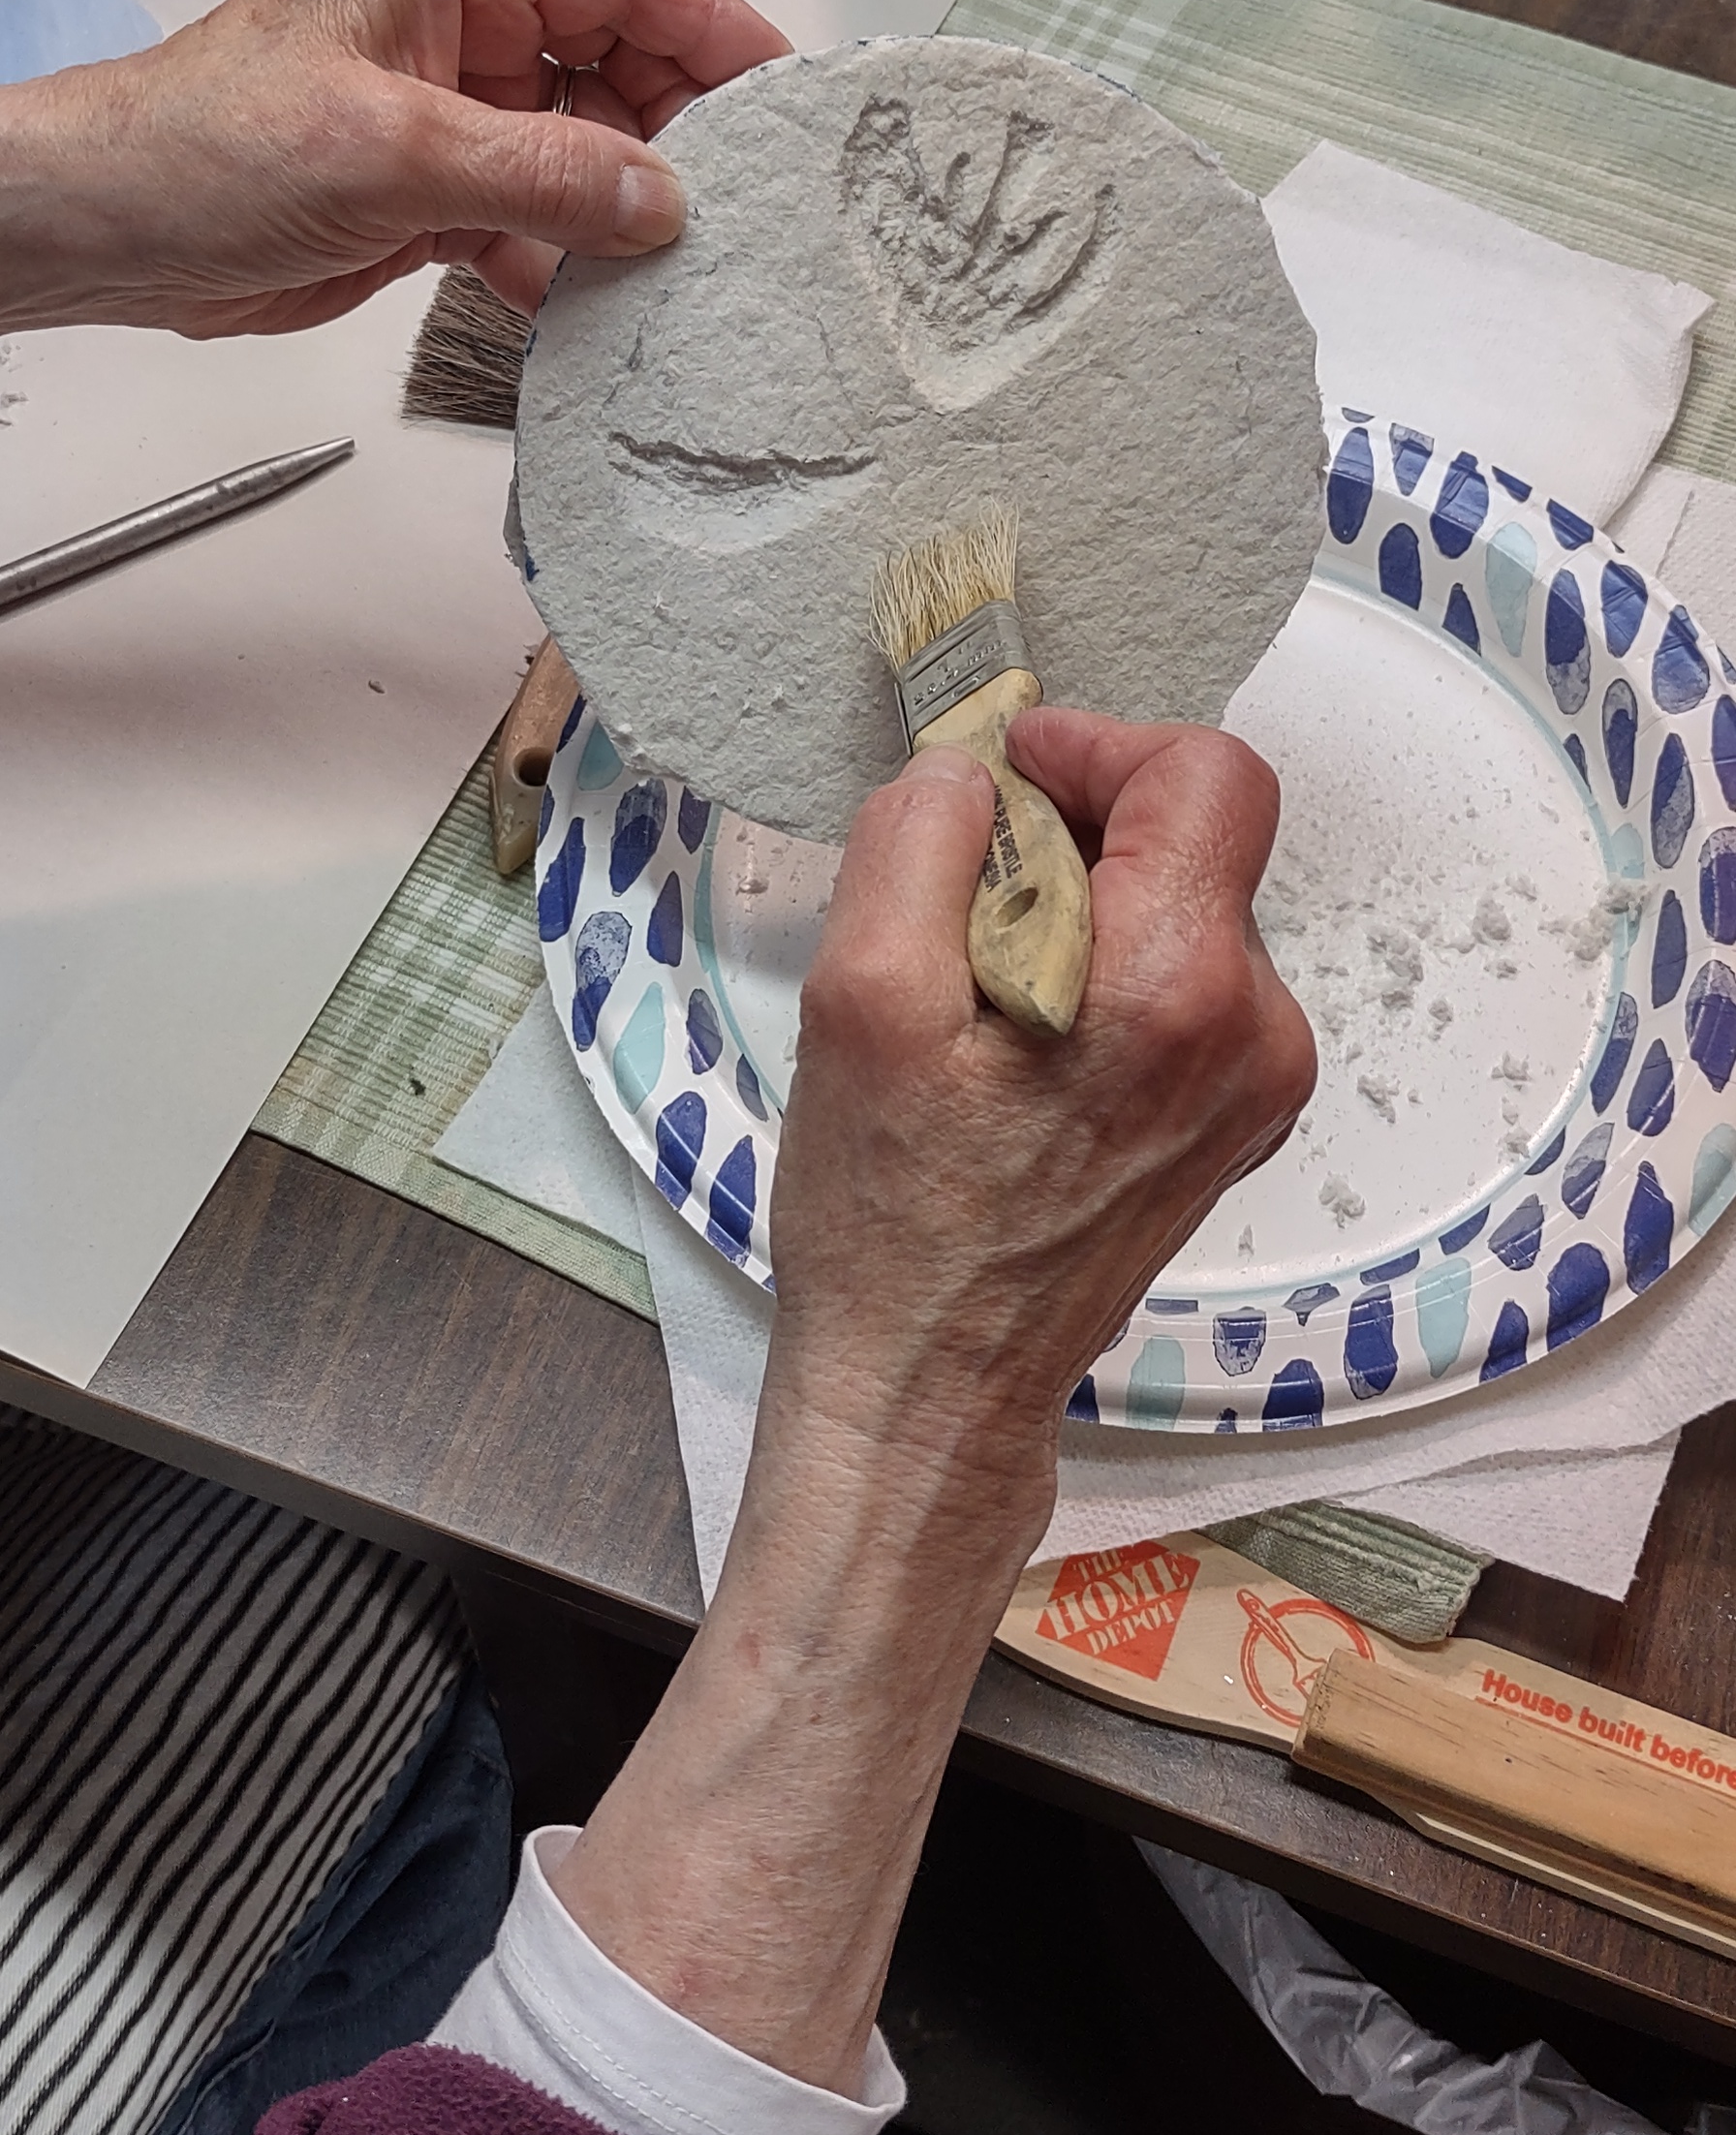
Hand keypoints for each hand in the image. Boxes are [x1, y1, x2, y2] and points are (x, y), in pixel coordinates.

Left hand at [0, 0, 787, 337]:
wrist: (108, 231)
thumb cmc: (200, 147)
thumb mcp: (393, 156)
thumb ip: (544, 175)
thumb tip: (661, 200)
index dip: (714, 29)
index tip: (782, 99)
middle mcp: (452, 10)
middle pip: (617, 59)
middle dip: (676, 139)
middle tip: (738, 212)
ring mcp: (443, 98)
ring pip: (583, 146)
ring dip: (623, 214)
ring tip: (677, 273)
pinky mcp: (428, 181)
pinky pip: (535, 213)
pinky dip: (565, 262)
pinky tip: (594, 308)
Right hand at [556, 708, 1310, 2090]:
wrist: (930, 1389)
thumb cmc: (890, 1215)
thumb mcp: (861, 994)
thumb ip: (924, 838)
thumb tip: (978, 766)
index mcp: (1183, 992)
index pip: (1207, 771)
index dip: (1095, 746)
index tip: (1004, 783)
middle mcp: (1257, 1033)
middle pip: (1197, 836)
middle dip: (1076, 832)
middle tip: (957, 897)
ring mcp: (1257, 1082)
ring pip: (1184, 904)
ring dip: (1081, 905)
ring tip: (975, 991)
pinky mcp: (1232, 1114)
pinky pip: (1179, 979)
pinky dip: (1098, 971)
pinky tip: (1013, 1042)